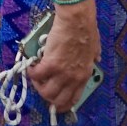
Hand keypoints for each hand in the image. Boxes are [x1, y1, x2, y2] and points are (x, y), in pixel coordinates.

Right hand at [27, 1, 100, 115]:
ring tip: (35, 76)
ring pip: (46, 92)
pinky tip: (30, 67)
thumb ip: (94, 56)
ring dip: (38, 86)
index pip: (73, 99)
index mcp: (84, 76)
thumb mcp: (95, 48)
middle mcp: (73, 78)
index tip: (54, 102)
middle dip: (47, 96)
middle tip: (41, 86)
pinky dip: (31, 73)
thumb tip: (96, 58)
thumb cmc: (86, 30)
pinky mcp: (50, 64)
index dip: (62, 104)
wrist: (77, 20)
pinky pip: (36, 75)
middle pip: (57, 100)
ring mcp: (62, 73)